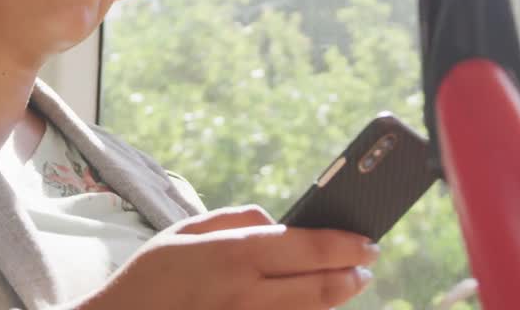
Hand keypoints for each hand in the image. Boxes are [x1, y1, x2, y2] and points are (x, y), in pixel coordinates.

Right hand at [74, 205, 378, 309]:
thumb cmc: (150, 277)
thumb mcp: (185, 231)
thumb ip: (237, 218)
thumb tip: (279, 222)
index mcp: (234, 255)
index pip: (310, 247)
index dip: (348, 244)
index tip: (368, 242)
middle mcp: (247, 294)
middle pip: (323, 287)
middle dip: (352, 275)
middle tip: (365, 266)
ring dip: (334, 298)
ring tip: (344, 283)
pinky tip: (308, 303)